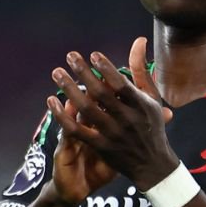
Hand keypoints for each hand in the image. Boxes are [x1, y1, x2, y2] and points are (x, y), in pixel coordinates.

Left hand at [46, 37, 178, 190]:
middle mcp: (126, 118)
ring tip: (57, 73)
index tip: (93, 55)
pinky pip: (77, 129)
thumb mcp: (151, 97)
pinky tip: (52, 102)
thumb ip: (141, 69)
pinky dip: (63, 116)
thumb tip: (138, 41)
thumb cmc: (152, 125)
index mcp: (140, 105)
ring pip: (86, 109)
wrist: (153, 165)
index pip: (121, 84)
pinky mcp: (100, 145)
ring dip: (69, 89)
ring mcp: (112, 133)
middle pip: (101, 93)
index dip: (106, 68)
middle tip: (70, 56)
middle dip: (84, 72)